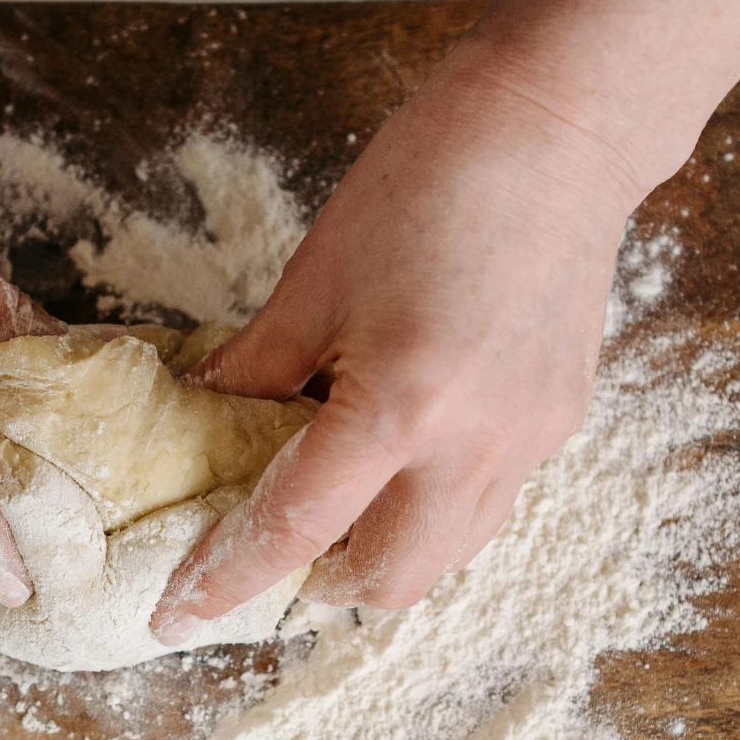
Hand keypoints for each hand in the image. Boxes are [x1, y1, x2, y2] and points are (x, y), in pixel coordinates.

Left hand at [149, 36, 649, 643]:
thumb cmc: (432, 179)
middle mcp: (474, 446)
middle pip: (388, 581)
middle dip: (319, 588)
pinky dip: (431, 508)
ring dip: (383, 555)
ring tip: (334, 515)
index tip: (178, 613)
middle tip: (267, 556)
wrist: (561, 126)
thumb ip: (257, 368)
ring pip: (449, 554)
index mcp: (401, 407)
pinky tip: (401, 459)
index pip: (297, 530)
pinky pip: (487, 502)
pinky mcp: (557, 420)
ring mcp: (527, 440)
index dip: (229, 579)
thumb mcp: (316, 277)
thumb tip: (205, 420)